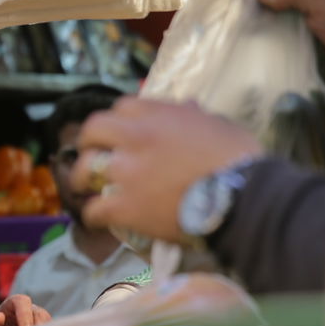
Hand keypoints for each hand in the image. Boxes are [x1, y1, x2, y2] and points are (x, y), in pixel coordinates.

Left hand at [74, 99, 261, 241]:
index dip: (119, 120)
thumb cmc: (239, 159)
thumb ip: (195, 116)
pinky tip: (96, 219)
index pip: (123, 106)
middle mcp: (136, 137)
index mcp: (158, 115)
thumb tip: (188, 107)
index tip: (120, 132)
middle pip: (93, 129)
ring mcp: (127, 172)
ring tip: (82, 188)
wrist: (244, 197)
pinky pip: (95, 208)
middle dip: (88, 141)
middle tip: (90, 154)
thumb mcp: (218, 124)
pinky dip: (93, 214)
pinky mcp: (126, 206)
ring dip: (80, 178)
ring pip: (85, 168)